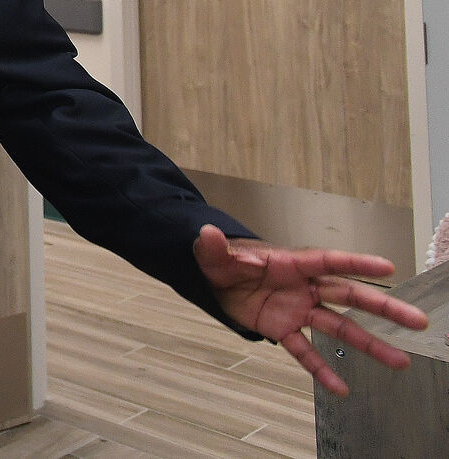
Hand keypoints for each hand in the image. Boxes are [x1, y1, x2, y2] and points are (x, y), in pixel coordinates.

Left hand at [191, 224, 432, 393]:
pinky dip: (322, 371)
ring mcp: (297, 310)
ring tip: (400, 363)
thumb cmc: (224, 262)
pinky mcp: (283, 330)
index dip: (355, 263)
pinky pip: (307, 352)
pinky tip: (341, 390)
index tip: (387, 268)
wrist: (216, 281)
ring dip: (368, 345)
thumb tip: (207, 233)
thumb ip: (214, 247)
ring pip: (339, 328)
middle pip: (348, 296)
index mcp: (291, 264)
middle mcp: (302, 287)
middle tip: (417, 321)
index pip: (327, 262)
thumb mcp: (213, 254)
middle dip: (383, 308)